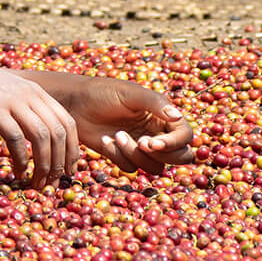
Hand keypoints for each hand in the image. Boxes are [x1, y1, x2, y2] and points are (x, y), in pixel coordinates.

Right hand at [0, 63, 79, 188]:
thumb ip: (24, 110)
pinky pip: (16, 138)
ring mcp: (12, 100)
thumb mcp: (7, 94)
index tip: (70, 171)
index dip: (72, 149)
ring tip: (38, 184)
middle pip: (59, 132)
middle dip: (61, 162)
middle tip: (54, 184)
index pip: (67, 122)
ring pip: (41, 137)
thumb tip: (40, 139)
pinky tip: (18, 173)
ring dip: (44, 165)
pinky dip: (21, 159)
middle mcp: (29, 94)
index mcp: (36, 92)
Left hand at [56, 76, 195, 175]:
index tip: (151, 142)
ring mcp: (141, 147)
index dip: (174, 143)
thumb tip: (179, 116)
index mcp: (164, 116)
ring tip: (117, 135)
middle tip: (141, 143)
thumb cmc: (104, 92)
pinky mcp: (123, 157)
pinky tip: (105, 140)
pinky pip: (131, 168)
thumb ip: (156, 103)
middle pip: (178, 157)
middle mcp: (157, 133)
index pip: (185, 136)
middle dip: (161, 154)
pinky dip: (118, 157)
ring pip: (154, 166)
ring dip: (136, 155)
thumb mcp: (131, 93)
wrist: (75, 102)